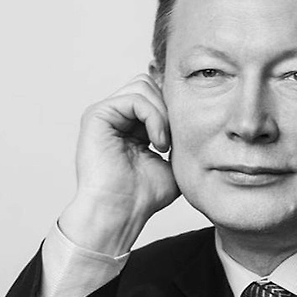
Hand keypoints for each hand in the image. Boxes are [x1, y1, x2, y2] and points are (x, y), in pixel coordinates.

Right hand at [60, 74, 180, 254]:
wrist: (121, 212)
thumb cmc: (144, 196)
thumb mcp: (174, 163)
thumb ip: (181, 139)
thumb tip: (199, 120)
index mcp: (130, 124)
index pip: (156, 94)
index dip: (174, 108)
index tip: (185, 135)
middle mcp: (115, 116)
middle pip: (150, 83)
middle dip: (169, 108)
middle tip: (174, 141)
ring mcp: (105, 113)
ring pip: (143, 85)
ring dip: (163, 113)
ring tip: (164, 144)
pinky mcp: (96, 115)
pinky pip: (134, 97)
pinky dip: (153, 117)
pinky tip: (158, 142)